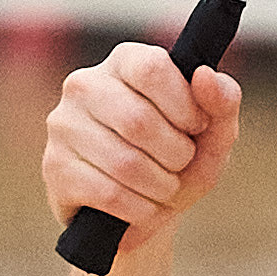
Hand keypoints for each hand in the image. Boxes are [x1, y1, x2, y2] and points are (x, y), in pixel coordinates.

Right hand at [43, 45, 241, 252]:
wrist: (148, 213)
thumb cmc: (182, 162)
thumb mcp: (214, 134)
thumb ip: (222, 101)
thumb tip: (206, 74)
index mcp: (125, 62)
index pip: (151, 68)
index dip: (185, 106)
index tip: (196, 127)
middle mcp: (85, 85)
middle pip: (138, 121)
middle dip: (176, 155)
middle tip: (180, 165)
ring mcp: (63, 125)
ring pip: (124, 163)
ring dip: (161, 187)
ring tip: (164, 188)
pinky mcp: (54, 167)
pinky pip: (108, 194)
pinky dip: (141, 209)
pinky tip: (143, 206)